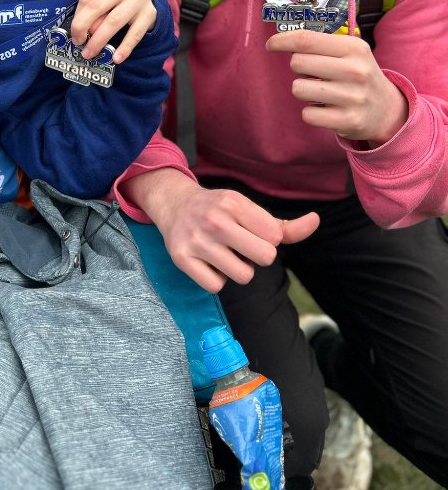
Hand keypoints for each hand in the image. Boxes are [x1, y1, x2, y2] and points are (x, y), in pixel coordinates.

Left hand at [70, 0, 156, 63]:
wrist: (146, 1)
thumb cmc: (118, 0)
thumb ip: (93, 8)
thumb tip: (82, 31)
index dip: (78, 17)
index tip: (74, 34)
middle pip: (98, 5)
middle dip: (83, 26)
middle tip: (78, 43)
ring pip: (114, 20)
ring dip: (99, 40)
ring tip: (90, 53)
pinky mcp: (150, 14)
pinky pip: (134, 34)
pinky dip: (124, 48)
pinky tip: (116, 59)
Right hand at [126, 170, 319, 292]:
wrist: (174, 205)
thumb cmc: (220, 211)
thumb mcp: (249, 211)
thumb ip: (285, 226)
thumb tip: (316, 220)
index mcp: (235, 203)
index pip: (276, 238)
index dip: (266, 239)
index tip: (249, 231)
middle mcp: (215, 220)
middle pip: (266, 257)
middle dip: (257, 256)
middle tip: (240, 246)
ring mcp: (197, 240)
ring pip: (243, 276)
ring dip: (237, 269)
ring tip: (223, 253)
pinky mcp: (182, 259)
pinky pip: (216, 286)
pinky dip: (216, 279)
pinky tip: (208, 262)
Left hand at [266, 30, 408, 145]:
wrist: (387, 109)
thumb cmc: (357, 75)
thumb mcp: (349, 52)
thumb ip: (319, 44)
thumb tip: (280, 40)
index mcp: (354, 48)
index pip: (306, 40)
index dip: (282, 41)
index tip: (270, 44)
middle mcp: (355, 70)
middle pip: (297, 63)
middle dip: (298, 69)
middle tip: (313, 74)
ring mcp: (353, 97)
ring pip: (298, 89)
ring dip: (303, 90)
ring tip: (320, 92)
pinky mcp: (348, 120)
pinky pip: (308, 114)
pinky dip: (311, 112)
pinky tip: (326, 109)